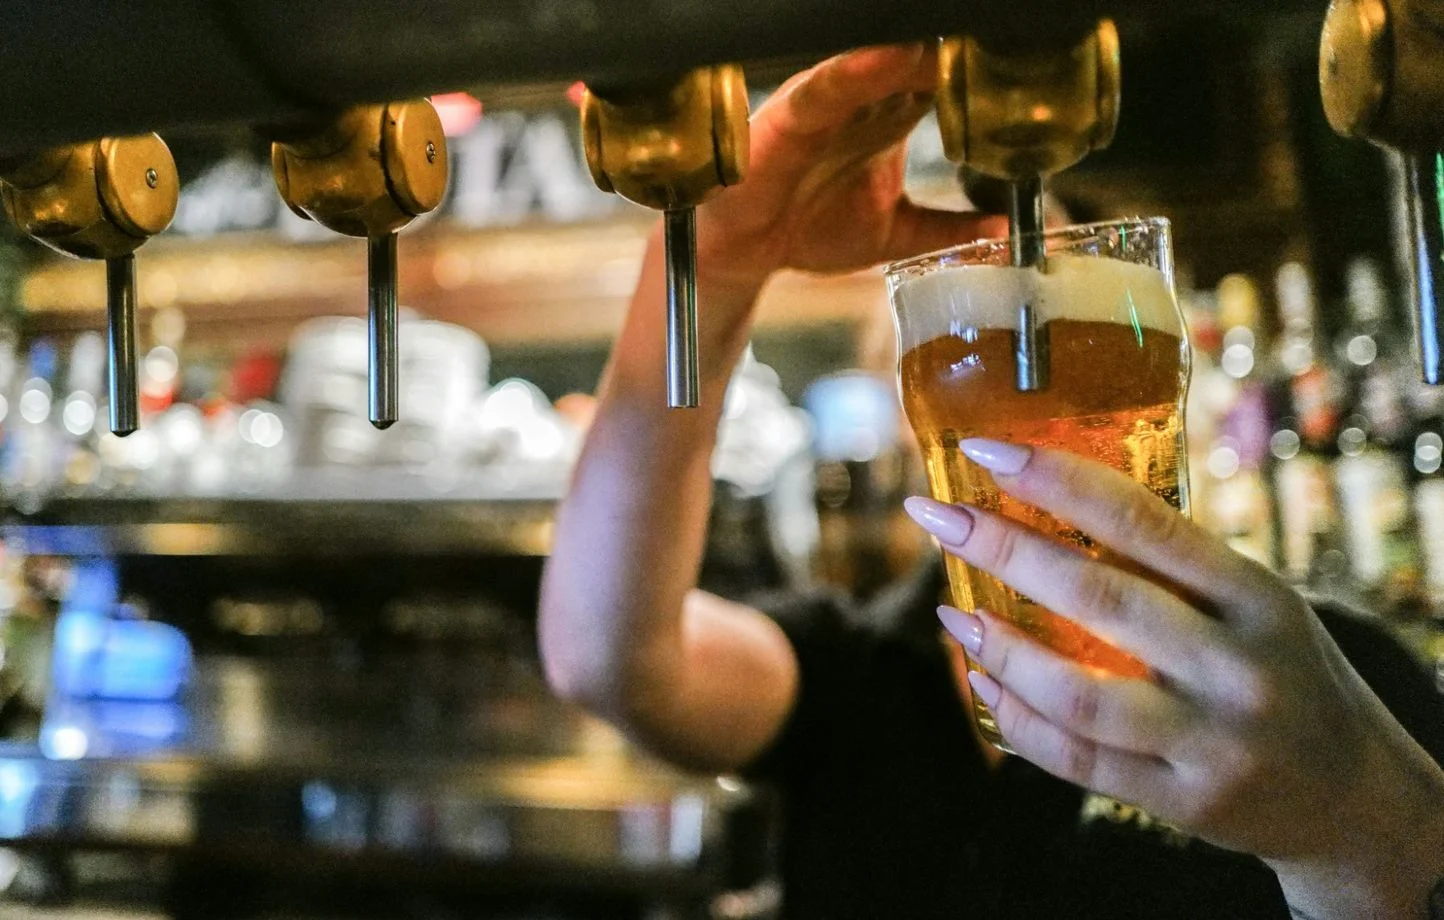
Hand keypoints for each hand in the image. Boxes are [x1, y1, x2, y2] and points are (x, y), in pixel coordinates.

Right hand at [696, 44, 1003, 294]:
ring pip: (876, 62)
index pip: (943, 80)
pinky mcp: (791, 114)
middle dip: (952, 53)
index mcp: (891, 119)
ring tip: (951, 45)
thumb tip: (1002, 233)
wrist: (749, 252)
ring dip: (914, 52)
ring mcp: (828, 103)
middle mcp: (864, 101)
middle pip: (916, 59)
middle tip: (998, 47)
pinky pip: (824, 85)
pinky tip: (885, 57)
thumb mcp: (895, 235)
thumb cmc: (811, 228)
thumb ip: (946, 230)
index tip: (1022, 71)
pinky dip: (855, 69)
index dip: (978, 74)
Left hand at [903, 439, 1443, 916]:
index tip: (985, 453)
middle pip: (1099, 600)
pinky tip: (983, 683)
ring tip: (950, 614)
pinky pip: (1078, 759)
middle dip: (1001, 550)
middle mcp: (1238, 667)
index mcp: (1255, 596)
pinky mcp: (1185, 801)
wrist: (1351, 793)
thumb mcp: (1256, 602)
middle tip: (935, 517)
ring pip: (1077, 693)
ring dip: (998, 649)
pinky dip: (1017, 719)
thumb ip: (1175, 563)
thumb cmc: (1280, 668)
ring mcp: (1213, 741)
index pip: (1145, 523)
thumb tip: (1052, 494)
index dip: (1057, 481)